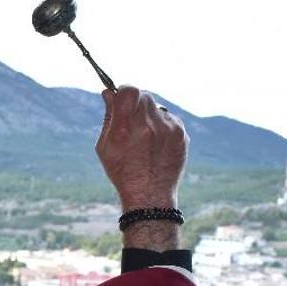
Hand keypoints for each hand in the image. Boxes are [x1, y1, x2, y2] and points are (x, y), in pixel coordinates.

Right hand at [96, 86, 188, 249]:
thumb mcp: (105, 146)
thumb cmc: (122, 171)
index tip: (120, 98)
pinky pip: (169, 118)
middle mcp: (149, 125)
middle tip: (130, 118)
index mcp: (126, 128)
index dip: (123, 91)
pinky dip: (161, 125)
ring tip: (144, 137)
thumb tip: (108, 93)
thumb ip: (109, 117)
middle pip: (143, 95)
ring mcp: (168, 129)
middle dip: (135, 102)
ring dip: (149, 114)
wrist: (150, 195)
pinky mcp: (181, 134)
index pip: (128, 90)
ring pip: (157, 107)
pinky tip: (155, 144)